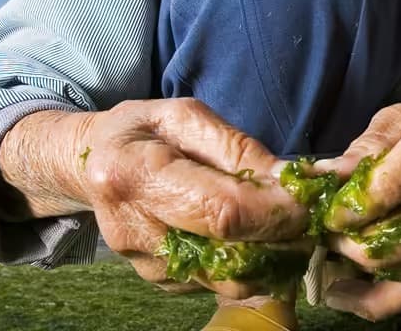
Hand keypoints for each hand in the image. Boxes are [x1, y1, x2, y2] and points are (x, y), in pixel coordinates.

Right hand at [0, 98, 309, 298]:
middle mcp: (134, 230)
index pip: (222, 211)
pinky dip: (246, 263)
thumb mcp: (186, 117)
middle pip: (230, 256)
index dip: (276, 211)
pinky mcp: (159, 283)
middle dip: (282, 239)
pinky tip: (250, 235)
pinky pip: (218, 283)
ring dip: (270, 257)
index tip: (309, 199)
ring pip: (230, 280)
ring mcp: (144, 265)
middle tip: (308, 216)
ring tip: (283, 224)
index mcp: (136, 175)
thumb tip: (290, 180)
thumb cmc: (143, 131)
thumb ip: (237, 148)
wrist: (91, 164)